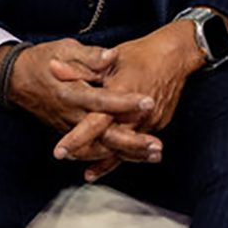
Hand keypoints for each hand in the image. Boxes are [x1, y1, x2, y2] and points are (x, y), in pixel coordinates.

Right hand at [0, 38, 153, 153]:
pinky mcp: (69, 133)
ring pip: (100, 147)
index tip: (148, 101)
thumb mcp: (64, 49)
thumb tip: (111, 56)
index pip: (102, 100)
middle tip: (156, 145)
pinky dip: (111, 159)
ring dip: (127, 154)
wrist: (15, 79)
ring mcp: (69, 127)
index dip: (126, 102)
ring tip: (153, 155)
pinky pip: (92, 150)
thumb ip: (90, 56)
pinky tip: (133, 159)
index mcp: (71, 92)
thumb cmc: (42, 60)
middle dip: (132, 142)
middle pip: (104, 134)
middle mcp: (70, 115)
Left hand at [52, 23, 205, 167]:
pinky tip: (110, 165)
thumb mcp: (110, 58)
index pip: (96, 122)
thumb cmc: (140, 54)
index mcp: (121, 94)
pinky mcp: (157, 124)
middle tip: (66, 158)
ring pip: (125, 148)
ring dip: (105, 161)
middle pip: (110, 141)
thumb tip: (53, 67)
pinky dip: (123, 156)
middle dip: (88, 153)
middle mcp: (136, 112)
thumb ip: (81, 68)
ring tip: (88, 174)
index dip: (77, 138)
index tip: (60, 151)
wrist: (174, 55)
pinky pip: (137, 145)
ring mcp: (149, 121)